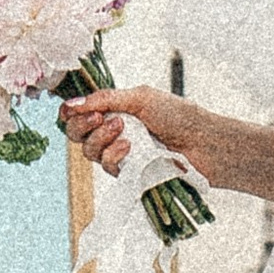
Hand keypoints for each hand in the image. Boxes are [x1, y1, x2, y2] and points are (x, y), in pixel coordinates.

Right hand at [58, 87, 273, 208]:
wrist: (203, 144)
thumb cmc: (179, 116)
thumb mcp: (141, 98)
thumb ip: (105, 99)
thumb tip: (70, 104)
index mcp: (115, 109)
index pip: (79, 112)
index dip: (70, 112)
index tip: (72, 110)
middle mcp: (113, 131)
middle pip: (76, 134)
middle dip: (83, 126)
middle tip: (101, 118)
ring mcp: (119, 154)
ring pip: (88, 151)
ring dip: (101, 139)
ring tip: (124, 130)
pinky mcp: (127, 173)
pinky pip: (106, 167)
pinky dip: (114, 155)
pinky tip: (130, 148)